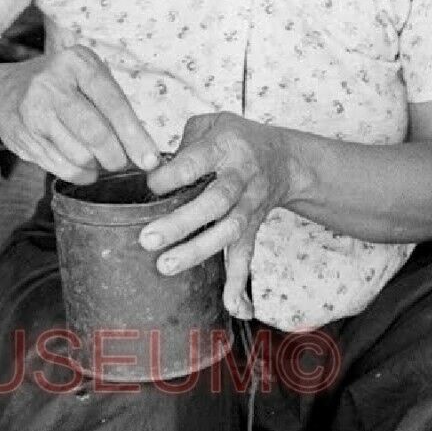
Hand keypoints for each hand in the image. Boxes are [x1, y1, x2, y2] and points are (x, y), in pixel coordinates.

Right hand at [0, 44, 158, 183]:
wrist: (5, 91)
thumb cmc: (62, 86)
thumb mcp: (87, 78)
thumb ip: (115, 106)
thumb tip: (145, 151)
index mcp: (76, 62)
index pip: (114, 104)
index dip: (135, 136)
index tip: (151, 160)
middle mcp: (51, 83)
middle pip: (96, 134)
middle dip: (116, 157)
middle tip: (122, 163)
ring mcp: (33, 110)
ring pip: (79, 156)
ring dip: (97, 166)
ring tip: (99, 160)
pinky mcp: (22, 136)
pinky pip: (61, 168)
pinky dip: (80, 174)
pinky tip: (83, 167)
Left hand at [141, 113, 296, 317]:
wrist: (283, 159)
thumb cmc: (235, 139)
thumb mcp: (211, 124)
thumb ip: (182, 143)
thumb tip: (151, 170)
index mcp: (225, 146)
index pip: (196, 161)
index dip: (171, 175)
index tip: (149, 186)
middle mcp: (240, 177)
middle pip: (214, 201)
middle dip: (181, 222)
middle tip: (147, 238)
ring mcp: (249, 205)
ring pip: (228, 231)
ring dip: (198, 250)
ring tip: (166, 266)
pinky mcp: (253, 228)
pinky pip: (247, 255)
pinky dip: (240, 282)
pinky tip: (234, 307)